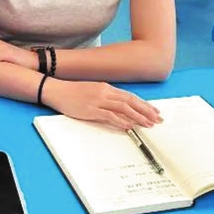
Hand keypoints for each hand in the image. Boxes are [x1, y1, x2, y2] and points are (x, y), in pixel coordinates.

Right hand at [42, 80, 162, 130]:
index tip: (154, 111)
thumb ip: (106, 97)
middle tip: (157, 119)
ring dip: (137, 116)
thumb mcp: (92, 91)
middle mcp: (105, 92)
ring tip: (148, 124)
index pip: (130, 96)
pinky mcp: (91, 109)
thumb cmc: (73, 92)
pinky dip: (121, 121)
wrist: (56, 90)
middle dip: (146, 110)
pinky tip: (129, 126)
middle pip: (130, 101)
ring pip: (123, 108)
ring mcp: (98, 101)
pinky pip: (109, 115)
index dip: (143, 104)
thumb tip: (119, 107)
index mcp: (106, 87)